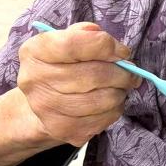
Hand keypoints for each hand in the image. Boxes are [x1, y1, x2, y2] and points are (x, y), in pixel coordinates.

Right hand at [17, 22, 140, 147]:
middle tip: (130, 72)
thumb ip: (88, 35)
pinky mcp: (63, 130)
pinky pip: (106, 118)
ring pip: (104, 99)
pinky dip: (116, 108)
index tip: (122, 51)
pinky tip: (109, 102)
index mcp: (35, 52)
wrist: (45, 102)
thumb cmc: (64, 65)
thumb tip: (113, 46)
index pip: (74, 45)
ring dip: (121, 91)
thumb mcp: (69, 41)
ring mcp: (46, 109)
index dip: (106, 46)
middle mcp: (34, 80)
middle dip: (122, 72)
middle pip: (94, 74)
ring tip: (120, 86)